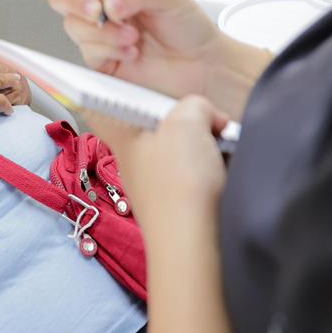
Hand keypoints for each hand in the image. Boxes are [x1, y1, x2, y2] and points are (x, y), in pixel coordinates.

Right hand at [48, 0, 228, 100]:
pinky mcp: (102, 62)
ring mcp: (100, 37)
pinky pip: (88, 53)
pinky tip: (132, 52)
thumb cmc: (189, 29)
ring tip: (133, 37)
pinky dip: (110, 51)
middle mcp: (103, 10)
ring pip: (74, 28)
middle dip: (75, 3)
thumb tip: (109, 1)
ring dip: (104, 32)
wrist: (202, 65)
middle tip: (98, 11)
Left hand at [86, 96, 229, 223]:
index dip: (122, 94)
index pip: (105, 107)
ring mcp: (155, 185)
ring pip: (179, 150)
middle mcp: (132, 160)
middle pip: (156, 125)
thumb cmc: (179, 179)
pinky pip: (194, 176)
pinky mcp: (178, 205)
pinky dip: (211, 171)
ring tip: (220, 148)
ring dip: (202, 146)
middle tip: (205, 122)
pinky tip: (225, 172)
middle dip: (185, 120)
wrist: (196, 243)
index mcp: (121, 136)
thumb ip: (195, 105)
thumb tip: (208, 118)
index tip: (140, 88)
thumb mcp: (188, 119)